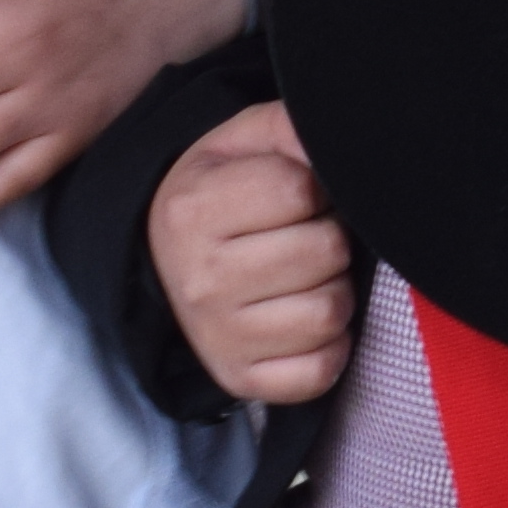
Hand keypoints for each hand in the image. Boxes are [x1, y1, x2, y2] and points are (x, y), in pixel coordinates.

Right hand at [150, 97, 355, 402]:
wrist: (166, 263)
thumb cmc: (219, 194)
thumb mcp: (241, 143)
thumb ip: (289, 127)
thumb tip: (342, 147)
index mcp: (193, 211)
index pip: (299, 191)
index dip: (315, 188)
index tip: (298, 195)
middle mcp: (200, 279)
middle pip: (324, 252)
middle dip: (331, 238)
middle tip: (306, 236)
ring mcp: (219, 338)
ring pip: (329, 313)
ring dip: (335, 291)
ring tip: (307, 277)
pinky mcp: (242, 380)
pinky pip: (321, 371)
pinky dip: (330, 347)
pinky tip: (305, 320)